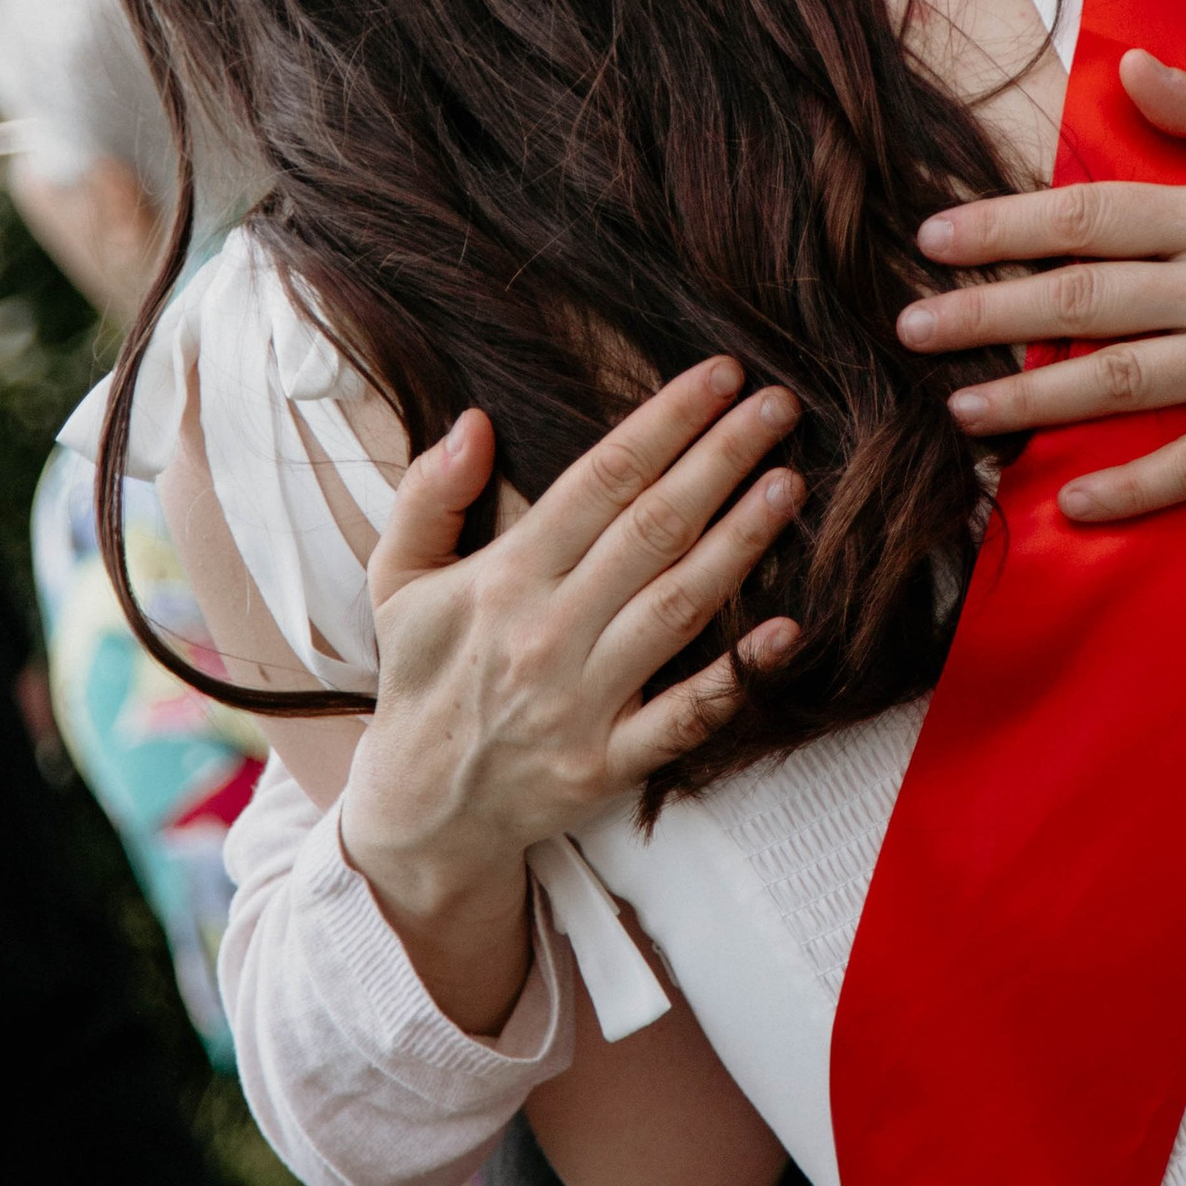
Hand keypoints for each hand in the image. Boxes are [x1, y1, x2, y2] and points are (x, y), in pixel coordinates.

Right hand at [340, 360, 801, 1030]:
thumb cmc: (422, 679)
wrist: (419, 809)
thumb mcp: (395, 581)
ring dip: (740, 544)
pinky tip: (790, 631)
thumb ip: (427, 497)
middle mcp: (546, 633)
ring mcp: (580, 702)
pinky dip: (738, 677)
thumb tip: (474, 424)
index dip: (665, 423)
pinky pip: (684, 717)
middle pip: (651, 529)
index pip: (599, 481)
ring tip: (791, 485)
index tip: (719, 377)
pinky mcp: (607, 764)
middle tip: (779, 407)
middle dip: (720, 459)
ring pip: (676, 608)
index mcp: (503, 578)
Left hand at [898, 49, 1185, 527]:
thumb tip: (1129, 70)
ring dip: (1033, 403)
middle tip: (908, 327)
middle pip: (1087, 303)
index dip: (1007, 228)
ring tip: (958, 411)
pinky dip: (1135, 489)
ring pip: (1126, 386)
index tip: (934, 238)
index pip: (1094, 215)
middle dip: (988, 316)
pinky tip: (1070, 504)